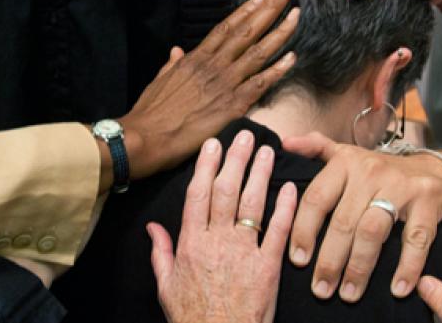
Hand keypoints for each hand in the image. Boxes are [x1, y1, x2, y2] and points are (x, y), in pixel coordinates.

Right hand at [117, 0, 298, 182]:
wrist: (146, 137)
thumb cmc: (151, 113)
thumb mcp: (160, 81)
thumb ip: (173, 64)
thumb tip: (177, 51)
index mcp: (196, 59)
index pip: (226, 28)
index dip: (246, 10)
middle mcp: (213, 66)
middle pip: (246, 32)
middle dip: (269, 9)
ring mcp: (224, 84)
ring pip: (258, 52)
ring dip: (279, 32)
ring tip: (296, 15)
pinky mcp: (232, 106)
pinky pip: (260, 84)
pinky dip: (277, 70)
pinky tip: (293, 57)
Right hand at [147, 131, 297, 322]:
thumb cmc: (193, 317)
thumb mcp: (166, 286)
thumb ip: (161, 252)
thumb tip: (152, 227)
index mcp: (192, 243)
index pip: (198, 195)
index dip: (206, 166)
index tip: (213, 145)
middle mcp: (217, 242)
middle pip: (226, 191)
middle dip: (236, 160)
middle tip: (245, 136)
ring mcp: (244, 252)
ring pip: (252, 204)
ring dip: (260, 174)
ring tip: (267, 151)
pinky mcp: (268, 266)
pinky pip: (279, 230)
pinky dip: (285, 207)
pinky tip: (289, 187)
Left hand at [282, 132, 441, 301]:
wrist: (435, 169)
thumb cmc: (383, 172)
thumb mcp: (349, 154)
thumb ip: (317, 148)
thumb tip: (285, 143)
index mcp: (346, 162)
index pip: (317, 198)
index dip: (303, 231)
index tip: (298, 260)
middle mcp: (371, 171)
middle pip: (343, 221)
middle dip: (329, 260)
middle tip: (322, 289)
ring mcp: (402, 185)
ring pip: (373, 231)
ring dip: (359, 267)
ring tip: (349, 293)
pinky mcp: (428, 200)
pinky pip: (416, 239)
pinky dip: (407, 267)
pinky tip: (397, 288)